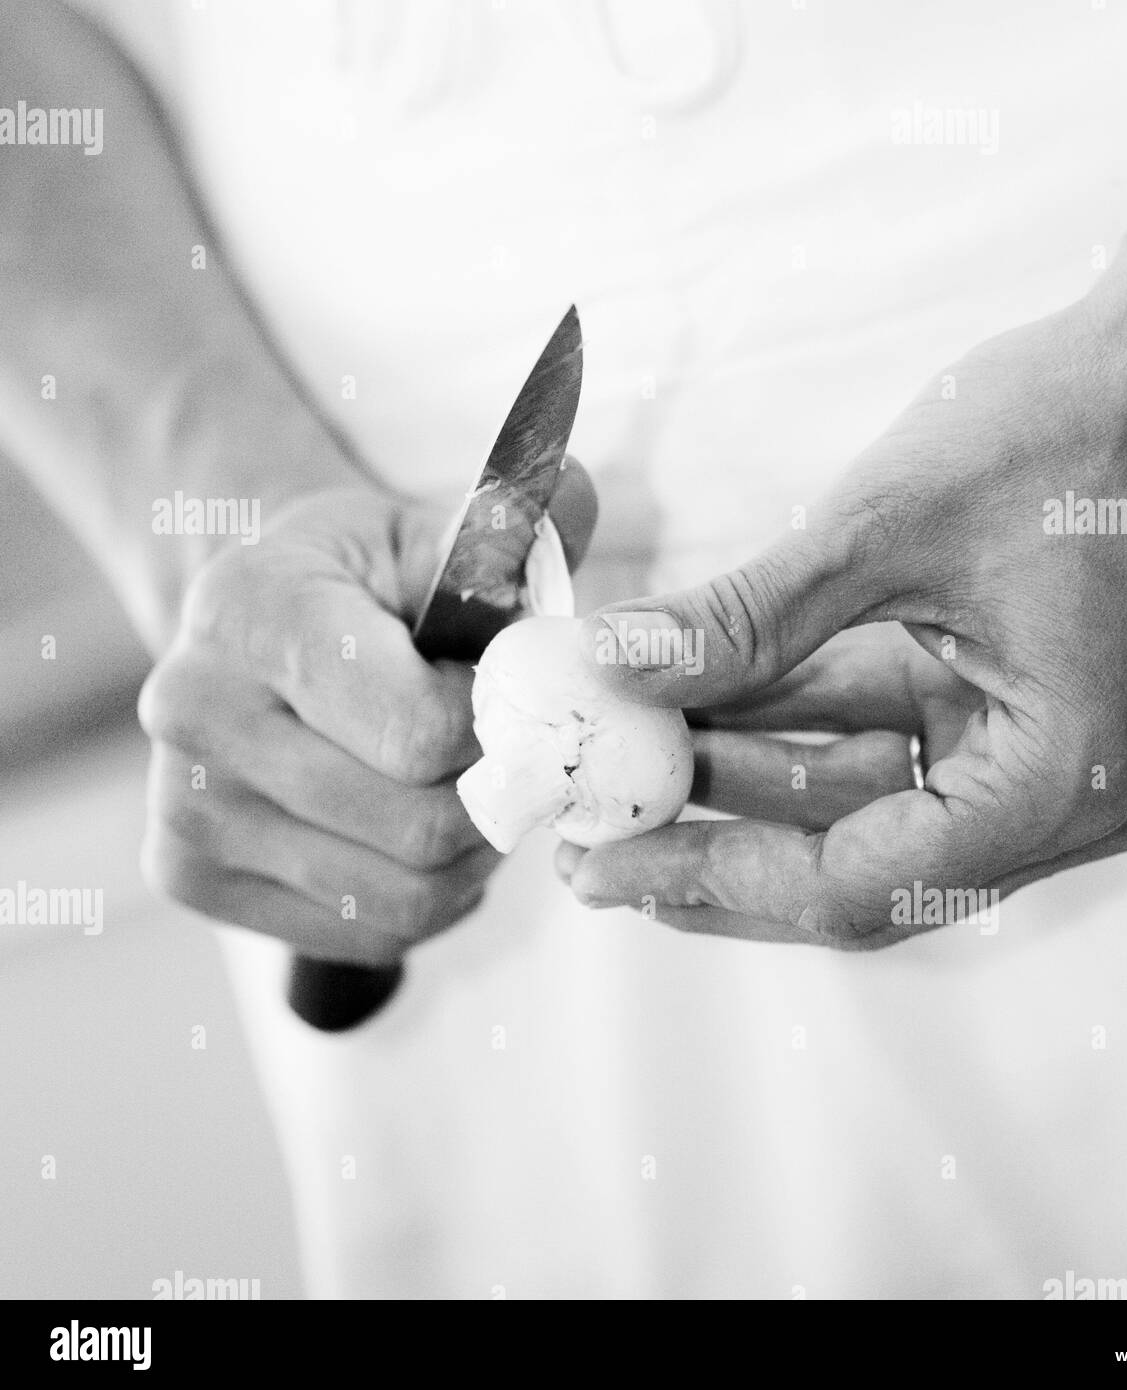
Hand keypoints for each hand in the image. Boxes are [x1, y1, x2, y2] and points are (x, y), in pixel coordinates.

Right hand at [139, 470, 595, 963]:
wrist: (257, 625)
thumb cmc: (367, 583)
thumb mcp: (436, 536)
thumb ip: (512, 530)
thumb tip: (577, 484)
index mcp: (252, 609)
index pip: (420, 731)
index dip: (504, 730)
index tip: (514, 701)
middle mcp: (193, 709)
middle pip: (417, 827)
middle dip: (496, 802)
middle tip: (510, 762)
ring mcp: (181, 805)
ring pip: (400, 897)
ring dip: (469, 861)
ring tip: (466, 794)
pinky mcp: (186, 875)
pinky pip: (364, 933)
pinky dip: (424, 901)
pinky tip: (415, 838)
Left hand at [557, 290, 1126, 945]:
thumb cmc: (1079, 423)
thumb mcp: (886, 526)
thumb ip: (745, 618)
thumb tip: (617, 665)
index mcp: (1064, 780)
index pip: (862, 880)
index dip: (721, 876)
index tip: (614, 865)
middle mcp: (1068, 797)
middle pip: (859, 866)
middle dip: (723, 848)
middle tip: (601, 848)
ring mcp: (1043, 755)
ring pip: (863, 803)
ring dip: (748, 778)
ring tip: (632, 760)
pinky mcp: (1013, 705)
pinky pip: (885, 738)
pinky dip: (796, 722)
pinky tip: (702, 706)